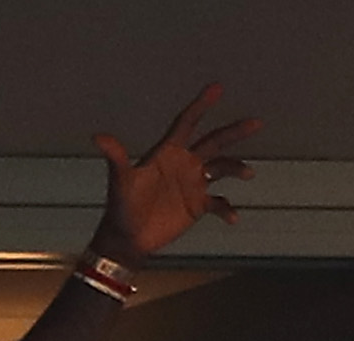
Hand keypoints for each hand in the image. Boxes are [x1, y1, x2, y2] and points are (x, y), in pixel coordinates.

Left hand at [90, 84, 259, 263]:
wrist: (127, 239)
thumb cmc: (122, 207)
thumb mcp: (120, 181)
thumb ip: (116, 158)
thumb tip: (98, 137)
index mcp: (168, 153)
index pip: (187, 123)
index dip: (201, 105)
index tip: (217, 88)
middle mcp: (184, 164)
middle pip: (214, 142)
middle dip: (234, 132)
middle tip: (256, 122)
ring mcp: (193, 184)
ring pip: (222, 169)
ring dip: (236, 168)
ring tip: (247, 173)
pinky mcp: (197, 206)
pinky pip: (219, 203)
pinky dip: (227, 208)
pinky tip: (231, 217)